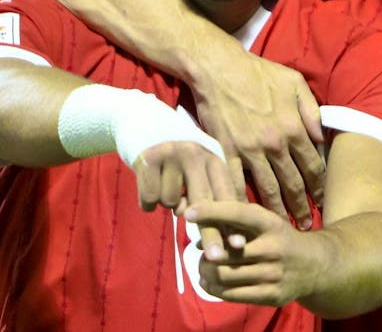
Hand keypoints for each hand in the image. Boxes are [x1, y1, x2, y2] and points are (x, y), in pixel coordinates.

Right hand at [133, 141, 238, 260]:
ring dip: (166, 204)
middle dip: (211, 233)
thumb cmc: (177, 158)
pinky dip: (147, 201)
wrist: (143, 123)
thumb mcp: (199, 170)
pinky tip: (148, 183)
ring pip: (171, 202)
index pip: (226, 195)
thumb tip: (223, 234)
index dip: (232, 222)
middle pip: (205, 202)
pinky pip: (149, 199)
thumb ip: (212, 197)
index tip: (238, 247)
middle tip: (215, 258)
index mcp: (214, 159)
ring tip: (164, 184)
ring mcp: (172, 154)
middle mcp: (197, 154)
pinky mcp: (148, 158)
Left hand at [186, 200, 318, 306]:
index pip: (239, 214)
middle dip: (205, 255)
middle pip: (225, 253)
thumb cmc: (281, 239)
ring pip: (224, 276)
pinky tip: (210, 283)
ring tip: (204, 269)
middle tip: (201, 255)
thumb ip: (236, 224)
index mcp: (271, 224)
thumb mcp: (266, 223)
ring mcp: (273, 274)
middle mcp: (273, 248)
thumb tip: (200, 232)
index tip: (189, 212)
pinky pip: (232, 295)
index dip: (213, 211)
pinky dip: (214, 289)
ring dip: (206, 273)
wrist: (315, 266)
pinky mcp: (271, 295)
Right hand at [190, 45, 324, 230]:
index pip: (313, 166)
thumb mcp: (295, 83)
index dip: (319, 187)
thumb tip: (322, 137)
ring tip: (285, 228)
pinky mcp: (225, 152)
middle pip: (294, 184)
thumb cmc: (258, 73)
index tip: (322, 202)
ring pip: (268, 190)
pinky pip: (235, 184)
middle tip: (308, 226)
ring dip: (278, 212)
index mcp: (294, 127)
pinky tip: (248, 218)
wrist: (218, 68)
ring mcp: (249, 150)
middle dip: (302, 207)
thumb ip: (311, 111)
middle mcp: (275, 143)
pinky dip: (243, 204)